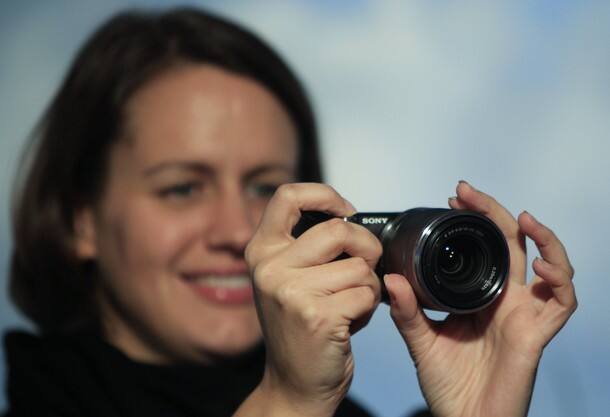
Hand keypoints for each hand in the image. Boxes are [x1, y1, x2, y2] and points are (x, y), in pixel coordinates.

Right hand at [244, 183, 381, 416]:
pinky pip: (367, 293)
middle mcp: (270, 267)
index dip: (325, 195)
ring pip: (360, 266)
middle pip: (339, 229)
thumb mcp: (287, 278)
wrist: (294, 383)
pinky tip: (350, 321)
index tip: (346, 212)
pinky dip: (370, 307)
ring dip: (368, 285)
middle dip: (367, 247)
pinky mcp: (317, 316)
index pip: (288, 195)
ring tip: (349, 303)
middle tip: (366, 266)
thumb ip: (306, 245)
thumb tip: (348, 216)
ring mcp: (291, 291)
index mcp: (261, 251)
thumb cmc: (301, 326)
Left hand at [385, 181, 576, 416]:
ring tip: (522, 218)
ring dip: (542, 239)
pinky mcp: (537, 335)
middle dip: (494, 214)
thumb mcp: (421, 340)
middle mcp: (505, 300)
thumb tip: (390, 278)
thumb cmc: (446, 384)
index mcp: (479, 296)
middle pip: (512, 245)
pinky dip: (559, 282)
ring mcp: (523, 315)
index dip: (475, 220)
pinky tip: (542, 268)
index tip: (453, 199)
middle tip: (469, 192)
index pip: (484, 247)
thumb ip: (407, 311)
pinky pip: (562, 304)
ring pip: (549, 266)